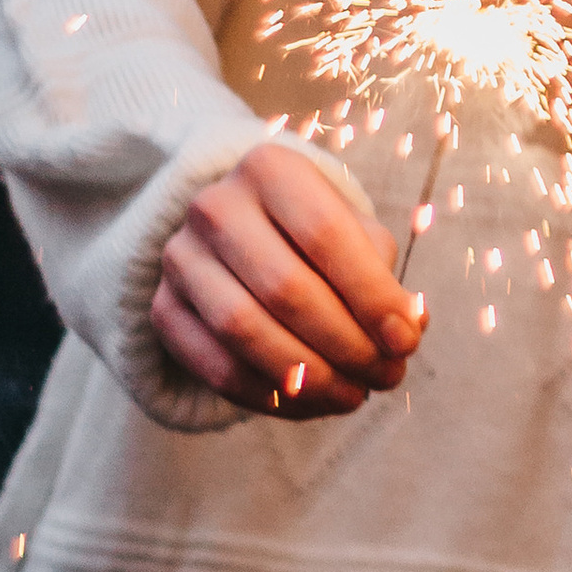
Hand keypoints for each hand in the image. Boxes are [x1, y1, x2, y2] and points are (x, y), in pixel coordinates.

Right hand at [155, 136, 424, 419]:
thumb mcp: (353, 232)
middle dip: (346, 344)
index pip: (326, 235)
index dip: (372, 295)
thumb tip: (408, 328)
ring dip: (308, 376)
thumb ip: (382, 274)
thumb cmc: (314, 234)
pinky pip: (215, 365)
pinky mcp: (163, 308)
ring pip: (244, 331)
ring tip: (354, 396)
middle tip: (387, 375)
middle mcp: (215, 206)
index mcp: (270, 168)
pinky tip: (309, 403)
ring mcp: (180, 257)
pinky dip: (268, 394)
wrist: (237, 233)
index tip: (407, 340)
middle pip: (286, 288)